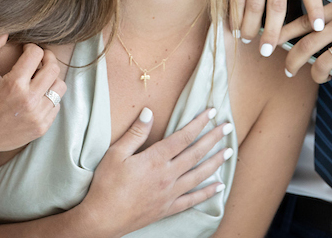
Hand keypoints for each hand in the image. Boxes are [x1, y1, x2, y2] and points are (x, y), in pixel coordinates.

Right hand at [0, 39, 65, 153]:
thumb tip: (4, 31)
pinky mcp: (41, 127)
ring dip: (51, 79)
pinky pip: (56, 105)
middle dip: (47, 58)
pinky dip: (49, 98)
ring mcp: (37, 115)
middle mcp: (29, 100)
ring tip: (39, 79)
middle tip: (38, 59)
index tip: (26, 50)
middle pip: (53, 68)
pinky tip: (37, 97)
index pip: (36, 54)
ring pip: (59, 86)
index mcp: (14, 84)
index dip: (31, 48)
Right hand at [79, 107, 231, 237]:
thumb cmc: (106, 184)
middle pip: (196, 153)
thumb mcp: (116, 153)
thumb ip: (136, 133)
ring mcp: (170, 193)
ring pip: (199, 175)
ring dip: (216, 162)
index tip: (211, 112)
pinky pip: (192, 199)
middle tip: (228, 127)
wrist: (102, 218)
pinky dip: (207, 193)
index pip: (183, 137)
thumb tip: (149, 112)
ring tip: (229, 152)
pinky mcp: (168, 208)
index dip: (198, 123)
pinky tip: (218, 186)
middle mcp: (167, 175)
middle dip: (213, 138)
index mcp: (155, 159)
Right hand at [237, 0, 324, 54]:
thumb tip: (308, 12)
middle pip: (276, 6)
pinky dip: (232, 13)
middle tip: (267, 50)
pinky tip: (232, 25)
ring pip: (252, 4)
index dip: (316, 10)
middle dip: (272, 31)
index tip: (318, 29)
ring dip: (249, 26)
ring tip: (248, 39)